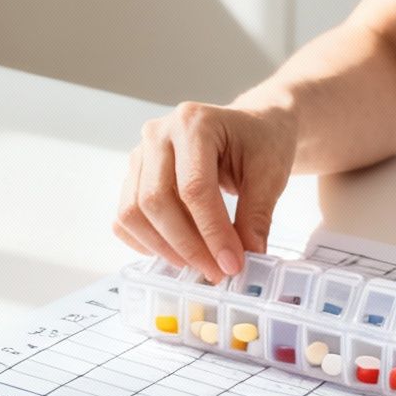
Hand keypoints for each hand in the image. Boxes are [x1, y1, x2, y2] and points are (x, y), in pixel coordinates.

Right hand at [115, 101, 297, 281]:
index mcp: (194, 123)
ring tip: (197, 265)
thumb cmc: (260, 142)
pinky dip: (144, 241)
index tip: (231, 264)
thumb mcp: (270, 173)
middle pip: (156, 200)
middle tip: (215, 271)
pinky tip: (174, 253)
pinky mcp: (134, 175)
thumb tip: (247, 256)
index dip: (212, 232)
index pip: (194, 188)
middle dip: (187, 245)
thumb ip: (256, 215)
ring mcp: (140, 154)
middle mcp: (158, 134)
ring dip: (163, 247)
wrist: (249, 127)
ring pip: (134, 211)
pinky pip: (124, 217)